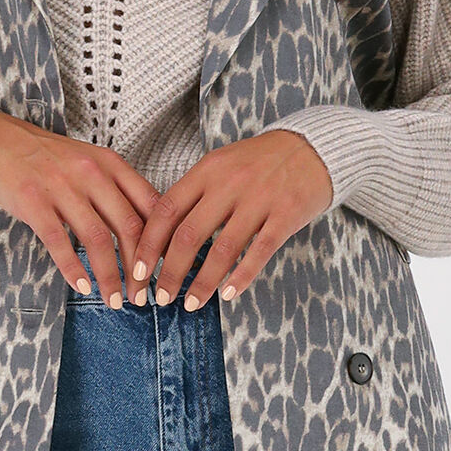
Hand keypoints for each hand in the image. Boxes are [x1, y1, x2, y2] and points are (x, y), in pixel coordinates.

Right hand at [0, 107, 159, 303]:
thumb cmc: (42, 157)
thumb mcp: (86, 162)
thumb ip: (113, 190)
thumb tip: (143, 231)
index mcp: (110, 164)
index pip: (150, 206)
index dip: (162, 242)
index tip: (165, 270)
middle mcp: (91, 173)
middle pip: (129, 228)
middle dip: (140, 270)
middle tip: (142, 296)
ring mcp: (62, 186)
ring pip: (98, 240)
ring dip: (110, 276)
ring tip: (115, 301)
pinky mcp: (33, 202)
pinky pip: (60, 242)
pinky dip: (74, 269)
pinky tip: (83, 287)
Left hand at [130, 130, 333, 309]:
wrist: (312, 147)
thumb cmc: (260, 162)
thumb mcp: (221, 165)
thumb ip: (194, 194)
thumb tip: (162, 236)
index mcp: (208, 170)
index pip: (167, 210)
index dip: (149, 244)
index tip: (138, 271)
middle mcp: (230, 183)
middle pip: (189, 234)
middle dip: (170, 272)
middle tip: (161, 297)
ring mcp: (259, 199)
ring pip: (222, 249)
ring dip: (203, 282)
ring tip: (191, 303)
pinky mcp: (286, 215)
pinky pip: (259, 252)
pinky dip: (241, 276)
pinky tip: (228, 294)